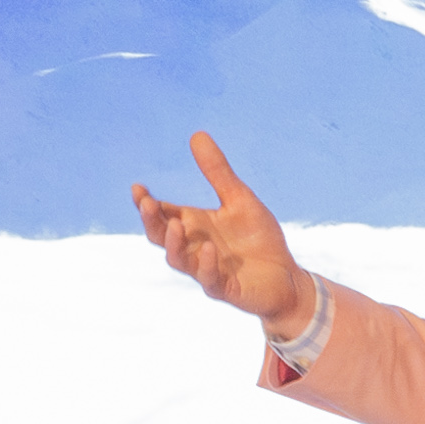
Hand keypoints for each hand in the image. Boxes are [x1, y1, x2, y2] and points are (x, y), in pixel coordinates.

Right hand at [131, 131, 312, 328]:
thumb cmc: (259, 239)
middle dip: (151, 221)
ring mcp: (207, 270)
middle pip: (160, 236)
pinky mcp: (225, 289)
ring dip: (173, 244)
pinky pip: (209, 280)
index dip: (146, 203)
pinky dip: (207, 264)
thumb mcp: (239, 198)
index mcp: (194, 226)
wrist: (287, 277)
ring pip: (178, 260)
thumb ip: (218, 172)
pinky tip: (211, 248)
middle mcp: (194, 248)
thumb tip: (197, 134)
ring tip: (174, 225)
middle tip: (146, 203)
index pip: (162, 213)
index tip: (138, 188)